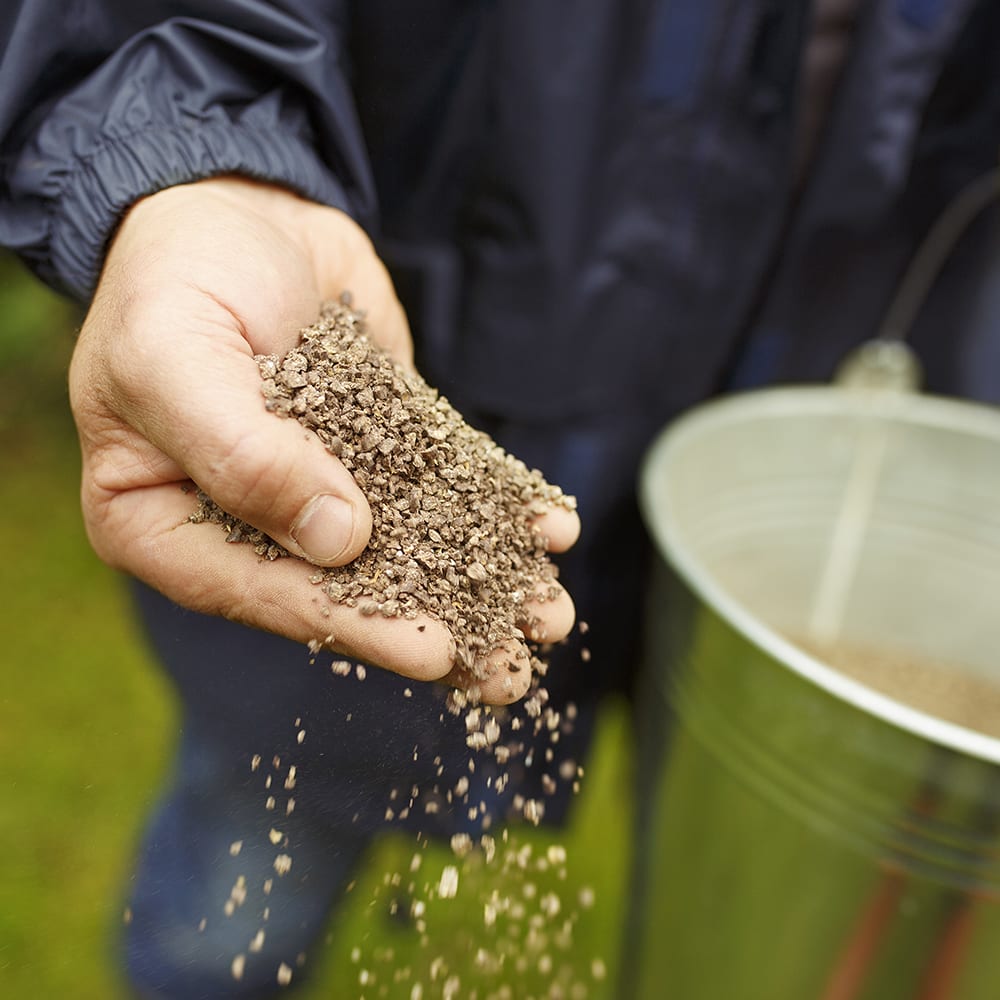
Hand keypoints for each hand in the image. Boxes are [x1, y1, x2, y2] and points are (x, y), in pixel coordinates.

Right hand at [70, 177, 578, 702]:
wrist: (229, 203)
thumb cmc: (171, 277)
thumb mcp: (176, 359)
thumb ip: (245, 455)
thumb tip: (341, 540)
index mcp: (169, 525)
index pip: (265, 593)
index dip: (353, 625)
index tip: (434, 653)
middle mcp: (248, 518)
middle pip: (347, 589)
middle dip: (437, 625)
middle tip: (513, 670)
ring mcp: (319, 481)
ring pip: (405, 545)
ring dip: (480, 583)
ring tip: (550, 617)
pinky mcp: (377, 443)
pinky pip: (437, 481)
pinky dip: (492, 505)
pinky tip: (548, 528)